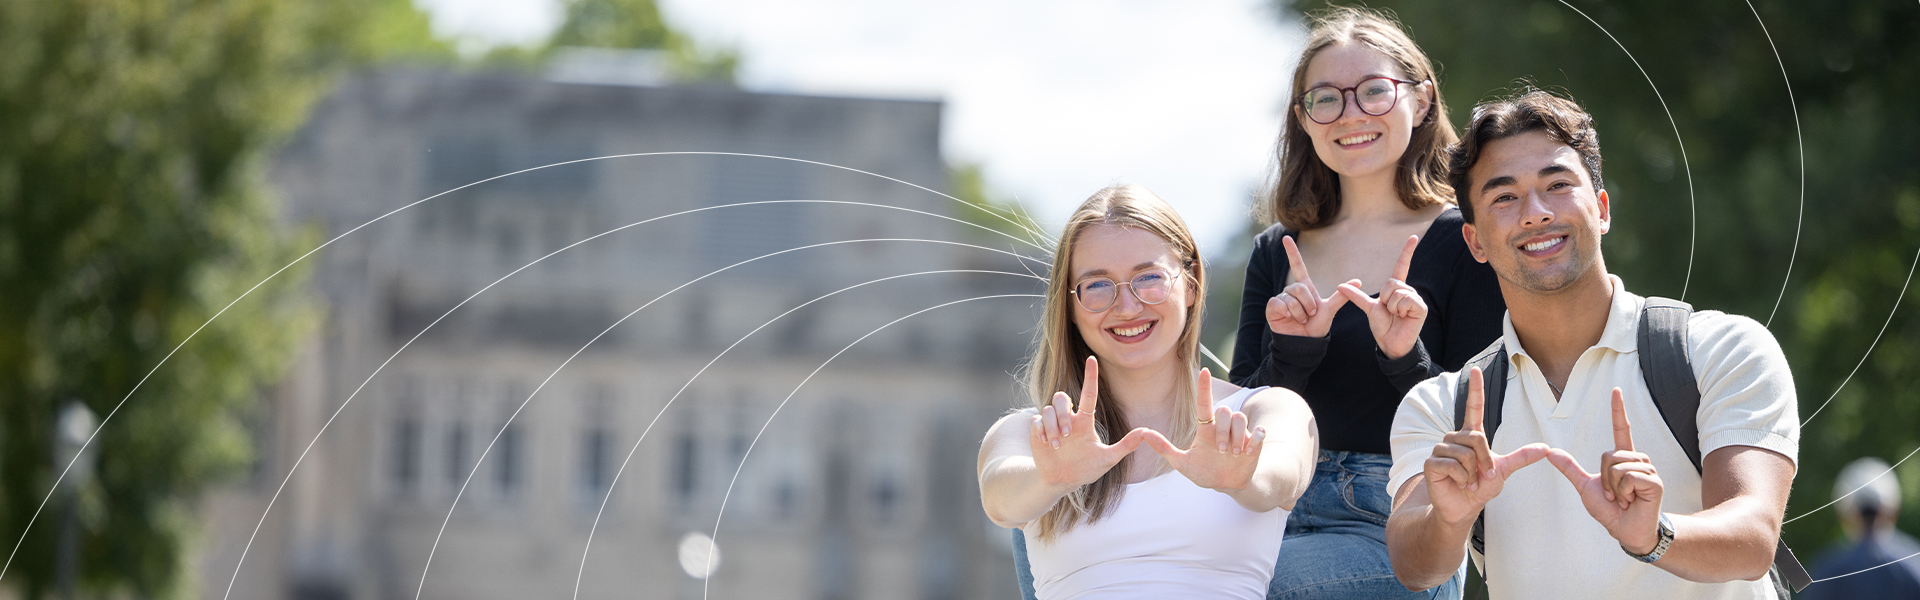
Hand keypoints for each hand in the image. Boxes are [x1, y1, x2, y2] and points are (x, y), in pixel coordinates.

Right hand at [1032, 356, 1149, 487]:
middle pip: (1061, 397)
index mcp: (1084, 421)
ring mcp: (1052, 424)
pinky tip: (1046, 443)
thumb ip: (1126, 445)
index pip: (1088, 393)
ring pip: (1048, 409)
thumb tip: (1146, 432)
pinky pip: (1035, 419)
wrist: (1062, 481)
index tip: (1092, 359)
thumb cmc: (1086, 469)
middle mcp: (1068, 419)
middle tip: (1067, 434)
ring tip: (1057, 445)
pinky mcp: (1038, 431)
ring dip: (1052, 426)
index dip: (1091, 376)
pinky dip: (1041, 430)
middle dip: (1063, 414)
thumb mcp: (1108, 459)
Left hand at [1139, 369, 1266, 491]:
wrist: (1227, 486)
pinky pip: (1260, 431)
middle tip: (1220, 449)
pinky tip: (1248, 452)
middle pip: (1225, 411)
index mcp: (1206, 429)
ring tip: (1233, 454)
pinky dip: (1255, 440)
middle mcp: (1223, 427)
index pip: (1205, 403)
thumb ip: (1164, 448)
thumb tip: (1143, 433)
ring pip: (1241, 418)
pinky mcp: (1254, 443)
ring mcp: (1240, 434)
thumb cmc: (1204, 471)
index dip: (1204, 387)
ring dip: (1237, 436)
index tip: (1204, 371)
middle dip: (1223, 429)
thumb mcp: (1181, 463)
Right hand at [1266, 235, 1355, 337]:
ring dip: (1300, 312)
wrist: (1305, 343)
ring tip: (1301, 319)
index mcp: (1305, 288)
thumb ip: (1341, 296)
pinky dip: (1287, 312)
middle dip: (1308, 303)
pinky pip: (1279, 303)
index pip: (1297, 266)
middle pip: (1299, 287)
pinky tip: (1289, 319)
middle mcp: (1291, 291)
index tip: (1286, 236)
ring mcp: (1281, 298)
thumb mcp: (1330, 310)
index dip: (1292, 252)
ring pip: (1290, 297)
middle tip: (1310, 315)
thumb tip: (1358, 282)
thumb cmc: (1316, 327)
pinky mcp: (1272, 307)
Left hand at [1336, 235, 1427, 358]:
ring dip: (1391, 306)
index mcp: (1396, 289)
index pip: (1402, 266)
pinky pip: (1404, 300)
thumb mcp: (1369, 309)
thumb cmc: (1383, 327)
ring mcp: (1415, 298)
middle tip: (1389, 311)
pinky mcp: (1421, 307)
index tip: (1414, 236)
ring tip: (1397, 316)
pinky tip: (1404, 317)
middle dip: (1384, 298)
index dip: (1407, 252)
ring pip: (1397, 292)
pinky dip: (1400, 310)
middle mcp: (1407, 291)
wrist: (1390, 344)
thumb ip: (1357, 297)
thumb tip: (1340, 285)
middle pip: (1391, 282)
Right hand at [1422, 367, 1550, 524]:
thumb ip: (1521, 458)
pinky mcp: (1431, 463)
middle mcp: (1455, 438)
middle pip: (1477, 438)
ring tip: (1468, 482)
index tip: (1475, 369)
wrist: (1462, 508)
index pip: (1474, 407)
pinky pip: (1452, 466)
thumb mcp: (1504, 471)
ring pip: (1465, 454)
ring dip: (1472, 473)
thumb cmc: (1481, 488)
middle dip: (1485, 461)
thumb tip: (1546, 448)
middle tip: (1482, 477)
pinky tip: (1458, 484)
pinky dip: (1462, 479)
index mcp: (1471, 435)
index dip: (1475, 389)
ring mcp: (1441, 449)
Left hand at [1547, 388, 1664, 553]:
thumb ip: (1570, 469)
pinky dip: (1623, 492)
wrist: (1626, 531)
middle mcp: (1637, 459)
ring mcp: (1648, 469)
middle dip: (1604, 478)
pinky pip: (1628, 477)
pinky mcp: (1654, 481)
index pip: (1621, 429)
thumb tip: (1550, 451)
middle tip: (1613, 495)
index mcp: (1623, 458)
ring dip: (1613, 487)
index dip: (1618, 410)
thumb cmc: (1610, 510)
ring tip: (1623, 498)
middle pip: (1609, 454)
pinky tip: (1631, 501)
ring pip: (1617, 466)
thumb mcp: (1586, 487)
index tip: (1616, 390)